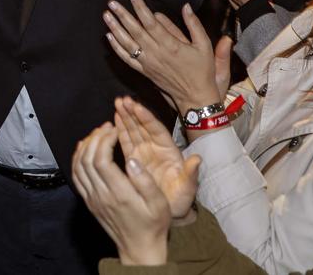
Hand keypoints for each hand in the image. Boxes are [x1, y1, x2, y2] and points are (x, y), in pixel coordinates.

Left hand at [71, 120, 170, 265]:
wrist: (139, 247)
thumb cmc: (153, 223)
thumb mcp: (159, 203)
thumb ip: (145, 180)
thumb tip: (131, 159)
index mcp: (119, 194)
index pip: (101, 160)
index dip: (105, 140)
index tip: (115, 130)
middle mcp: (101, 195)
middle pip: (87, 159)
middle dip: (95, 138)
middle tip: (106, 126)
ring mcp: (92, 199)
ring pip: (78, 166)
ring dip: (85, 146)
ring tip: (98, 133)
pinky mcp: (88, 201)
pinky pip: (76, 176)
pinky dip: (77, 158)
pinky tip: (86, 148)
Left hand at [103, 0, 224, 112]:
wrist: (195, 97)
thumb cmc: (202, 70)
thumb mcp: (204, 45)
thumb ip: (194, 25)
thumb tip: (186, 6)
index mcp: (171, 45)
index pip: (151, 23)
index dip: (140, 8)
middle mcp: (156, 53)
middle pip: (135, 31)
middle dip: (122, 15)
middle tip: (112, 3)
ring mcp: (148, 63)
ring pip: (128, 43)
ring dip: (115, 29)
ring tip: (106, 16)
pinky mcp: (144, 71)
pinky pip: (127, 58)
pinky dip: (117, 47)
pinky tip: (109, 37)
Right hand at [114, 97, 200, 220]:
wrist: (169, 212)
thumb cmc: (180, 201)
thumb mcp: (187, 188)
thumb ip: (191, 174)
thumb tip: (197, 160)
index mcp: (169, 151)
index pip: (156, 130)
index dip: (146, 118)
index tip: (137, 107)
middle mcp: (156, 148)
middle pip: (143, 126)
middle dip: (133, 112)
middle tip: (122, 100)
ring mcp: (145, 153)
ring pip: (134, 131)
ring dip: (125, 117)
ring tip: (117, 103)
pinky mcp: (135, 160)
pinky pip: (126, 142)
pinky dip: (120, 130)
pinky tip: (114, 119)